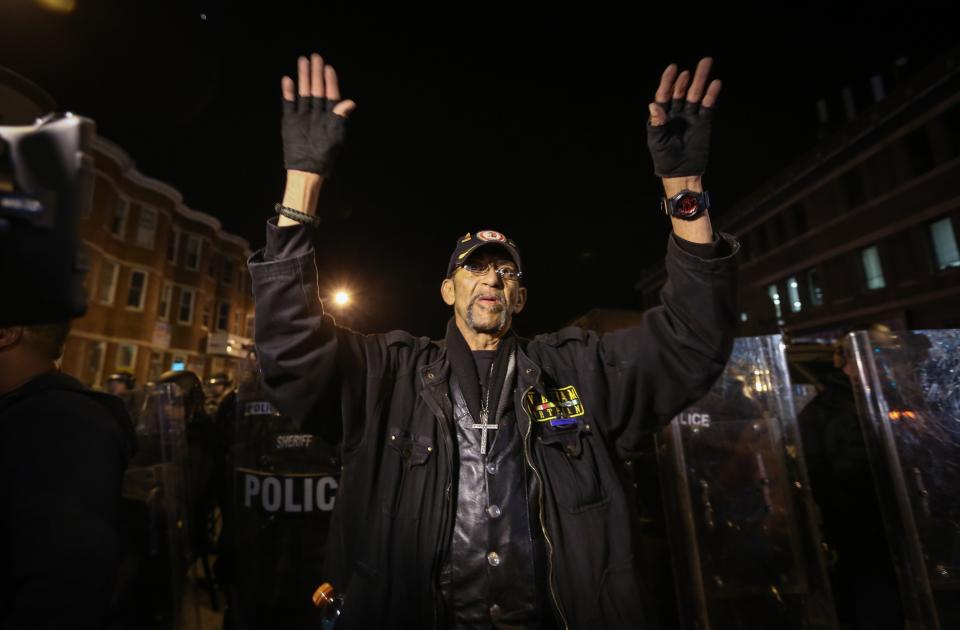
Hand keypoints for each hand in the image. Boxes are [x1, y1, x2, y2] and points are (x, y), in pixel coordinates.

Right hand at [281, 53, 356, 175]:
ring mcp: (303, 116)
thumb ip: (341, 118)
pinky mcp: (290, 120)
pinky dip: (288, 92)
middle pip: (316, 89)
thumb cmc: (325, 154)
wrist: (306, 168)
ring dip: (303, 77)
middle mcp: (317, 113)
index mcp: (330, 117)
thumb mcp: (335, 135)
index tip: (328, 68)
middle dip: (316, 73)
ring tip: (302, 61)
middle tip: (315, 57)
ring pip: (303, 92)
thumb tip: (350, 102)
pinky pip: (289, 103)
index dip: (330, 81)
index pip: (330, 94)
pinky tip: (288, 80)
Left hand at [646, 58, 720, 178]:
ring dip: (701, 80)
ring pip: (695, 95)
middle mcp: (676, 113)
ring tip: (707, 63)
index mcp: (662, 116)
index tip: (673, 68)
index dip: (668, 81)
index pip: (664, 94)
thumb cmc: (664, 158)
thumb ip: (657, 122)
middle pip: (681, 91)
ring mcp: (690, 116)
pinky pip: (707, 106)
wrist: (681, 172)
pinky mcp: (703, 122)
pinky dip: (711, 95)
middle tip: (695, 65)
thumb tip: (653, 104)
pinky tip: (715, 84)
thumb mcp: (657, 140)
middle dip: (687, 78)